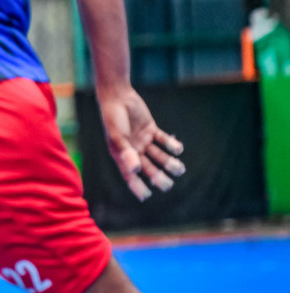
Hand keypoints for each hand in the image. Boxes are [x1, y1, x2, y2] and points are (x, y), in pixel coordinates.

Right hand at [97, 85, 184, 200]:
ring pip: (158, 156)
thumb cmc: (113, 117)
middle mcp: (132, 150)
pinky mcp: (151, 130)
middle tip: (168, 185)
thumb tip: (136, 170)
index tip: (146, 197)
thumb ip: (126, 152)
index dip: (137, 186)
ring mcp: (142, 140)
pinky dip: (171, 145)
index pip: (130, 174)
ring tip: (179, 169)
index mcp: (121, 154)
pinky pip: (163, 140)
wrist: (117, 96)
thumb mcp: (118, 136)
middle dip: (157, 177)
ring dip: (169, 163)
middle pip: (148, 168)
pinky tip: (177, 149)